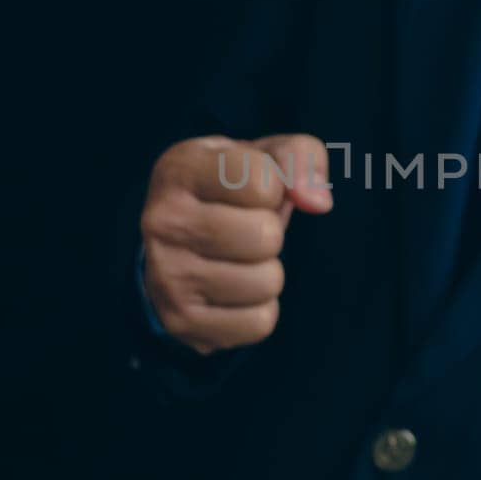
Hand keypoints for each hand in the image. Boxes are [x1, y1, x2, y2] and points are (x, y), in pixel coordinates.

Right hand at [140, 134, 332, 354]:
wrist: (177, 243)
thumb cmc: (229, 192)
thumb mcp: (262, 156)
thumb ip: (299, 158)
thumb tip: (317, 202)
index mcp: (181, 169)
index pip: (262, 182)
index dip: (274, 188)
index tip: (252, 190)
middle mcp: (163, 221)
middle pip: (265, 236)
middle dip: (271, 233)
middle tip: (245, 230)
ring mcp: (167, 275)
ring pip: (266, 282)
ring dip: (266, 273)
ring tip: (238, 259)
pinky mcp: (181, 321)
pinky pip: (260, 322)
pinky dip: (259, 309)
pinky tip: (232, 291)